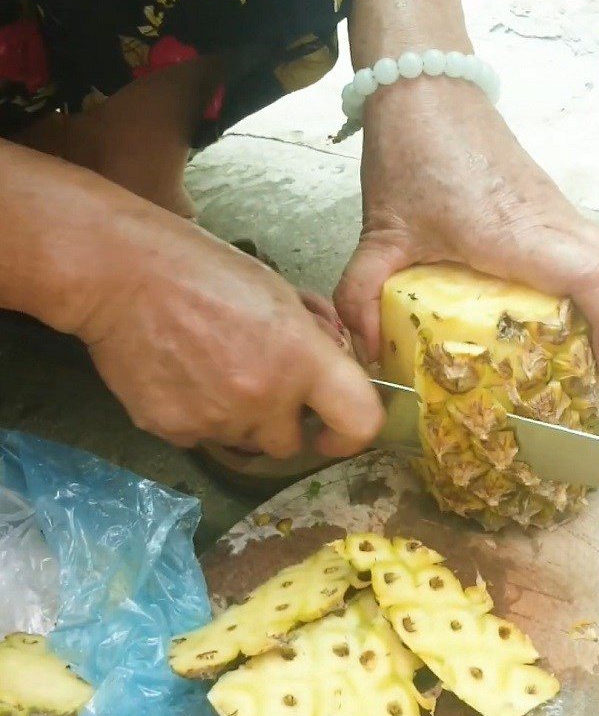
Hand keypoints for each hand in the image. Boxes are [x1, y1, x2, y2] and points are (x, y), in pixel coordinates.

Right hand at [79, 209, 383, 457]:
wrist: (122, 275)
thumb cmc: (207, 271)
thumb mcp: (280, 293)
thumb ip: (316, 339)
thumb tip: (334, 365)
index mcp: (302, 359)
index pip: (359, 422)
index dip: (352, 434)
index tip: (335, 430)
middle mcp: (265, 399)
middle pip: (290, 443)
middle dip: (281, 421)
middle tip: (258, 384)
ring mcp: (218, 420)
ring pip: (245, 442)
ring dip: (240, 419)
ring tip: (212, 371)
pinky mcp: (175, 431)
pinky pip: (202, 437)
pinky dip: (200, 417)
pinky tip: (183, 378)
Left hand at [334, 79, 598, 375]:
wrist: (426, 89)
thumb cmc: (409, 157)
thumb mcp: (378, 235)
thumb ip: (361, 294)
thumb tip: (363, 347)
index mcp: (514, 234)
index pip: (592, 277)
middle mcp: (550, 220)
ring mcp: (557, 207)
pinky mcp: (551, 201)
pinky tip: (581, 309)